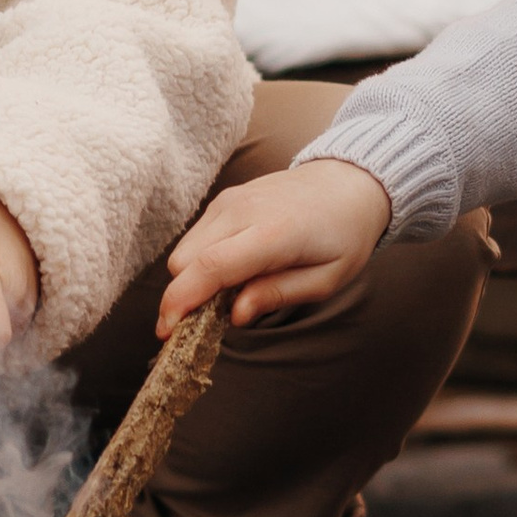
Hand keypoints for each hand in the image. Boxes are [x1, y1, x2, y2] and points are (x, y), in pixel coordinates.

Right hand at [160, 159, 392, 334]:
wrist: (350, 182)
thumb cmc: (344, 236)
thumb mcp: (326, 279)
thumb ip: (278, 295)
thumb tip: (234, 316)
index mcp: (273, 234)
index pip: (210, 267)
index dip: (181, 302)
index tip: (167, 334)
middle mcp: (242, 210)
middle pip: (184, 262)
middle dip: (184, 298)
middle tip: (208, 321)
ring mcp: (229, 200)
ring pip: (183, 250)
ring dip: (191, 280)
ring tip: (226, 296)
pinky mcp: (224, 199)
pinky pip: (195, 237)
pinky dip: (199, 262)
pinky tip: (229, 271)